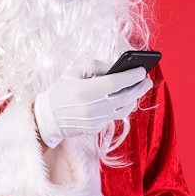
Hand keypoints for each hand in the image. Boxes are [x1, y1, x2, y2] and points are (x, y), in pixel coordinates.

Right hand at [33, 66, 151, 147]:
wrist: (48, 117)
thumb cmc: (62, 90)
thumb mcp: (75, 71)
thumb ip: (97, 66)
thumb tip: (117, 68)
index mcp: (86, 90)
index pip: (117, 82)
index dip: (132, 76)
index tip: (142, 70)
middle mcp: (92, 107)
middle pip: (125, 97)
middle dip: (139, 88)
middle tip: (146, 80)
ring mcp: (95, 120)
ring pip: (124, 109)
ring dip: (133, 98)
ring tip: (138, 89)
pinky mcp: (96, 128)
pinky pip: (114, 116)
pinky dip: (121, 107)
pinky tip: (124, 99)